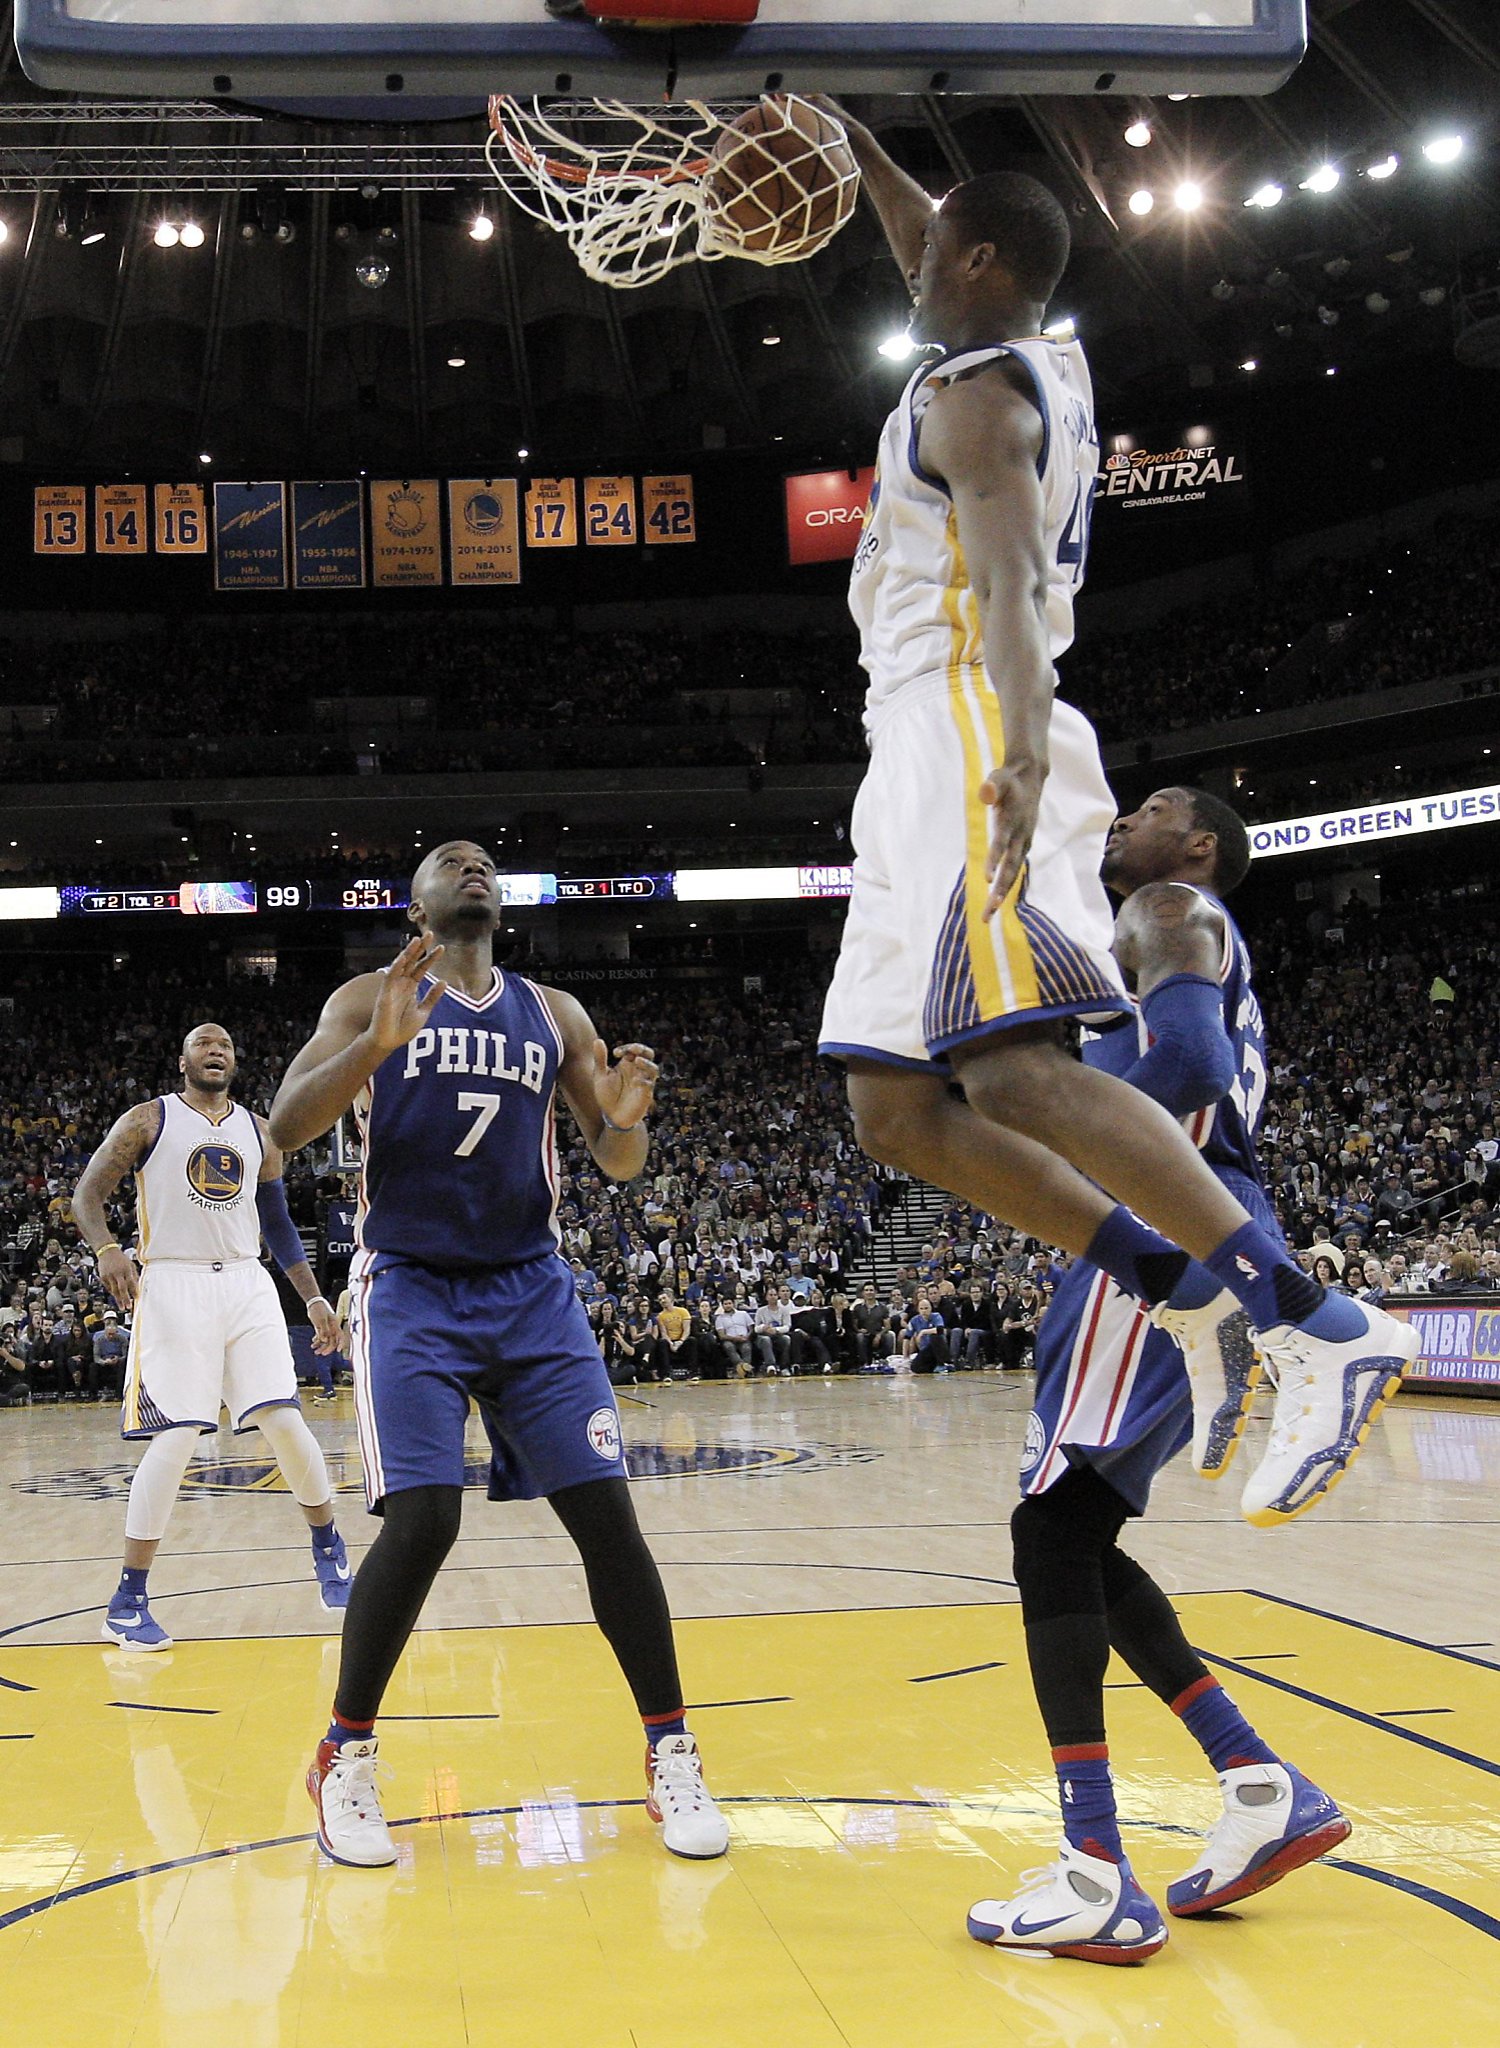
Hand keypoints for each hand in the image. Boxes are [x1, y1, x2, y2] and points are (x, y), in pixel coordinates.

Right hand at [97, 1245, 138, 1310]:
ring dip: (118, 1299)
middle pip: (122, 1288)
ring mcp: (109, 1275)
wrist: (107, 1252)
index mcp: (126, 1269)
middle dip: (125, 1298)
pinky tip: (116, 1297)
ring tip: (122, 1306)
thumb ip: (134, 1275)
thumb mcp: (130, 1264)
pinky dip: (113, 1293)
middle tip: (128, 1307)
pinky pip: (108, 1288)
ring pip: (114, 1290)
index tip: (136, 1297)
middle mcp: (117, 1273)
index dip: (134, 1290)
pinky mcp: (103, 1277)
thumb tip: (138, 1286)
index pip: (131, 1282)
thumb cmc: (121, 1258)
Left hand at [307, 1298, 339, 1355]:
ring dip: (321, 1346)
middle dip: (327, 1348)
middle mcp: (332, 1327)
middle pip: (333, 1340)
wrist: (313, 1302)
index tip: (339, 1351)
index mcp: (335, 1324)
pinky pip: (321, 1337)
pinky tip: (313, 1344)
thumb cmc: (318, 1309)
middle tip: (319, 1353)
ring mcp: (327, 1327)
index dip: (341, 1343)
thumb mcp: (320, 1320)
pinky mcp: (321, 1327)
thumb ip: (323, 1330)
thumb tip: (325, 1340)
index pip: (340, 1336)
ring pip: (326, 1340)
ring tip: (314, 1351)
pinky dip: (317, 1341)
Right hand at [368, 935, 446, 1052]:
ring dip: (409, 952)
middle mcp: (402, 984)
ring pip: (401, 964)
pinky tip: (404, 956)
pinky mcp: (385, 993)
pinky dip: (397, 966)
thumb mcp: (423, 1011)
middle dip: (421, 948)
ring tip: (418, 939)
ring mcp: (393, 987)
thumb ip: (432, 997)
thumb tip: (443, 981)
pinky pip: (391, 976)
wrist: (388, 1042)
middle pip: (412, 961)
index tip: (442, 947)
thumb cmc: (403, 1029)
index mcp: (411, 987)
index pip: (422, 968)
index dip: (431, 958)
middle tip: (430, 933)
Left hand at [595, 1039, 657, 1131]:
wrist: (612, 1117)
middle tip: (634, 1049)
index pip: (633, 1049)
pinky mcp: (645, 1095)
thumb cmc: (606, 1096)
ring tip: (637, 1061)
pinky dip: (643, 1081)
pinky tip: (634, 1082)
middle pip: (648, 1054)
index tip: (615, 1053)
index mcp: (627, 1065)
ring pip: (654, 1068)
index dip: (627, 1048)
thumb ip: (600, 1059)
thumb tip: (597, 1040)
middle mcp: (637, 1071)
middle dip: (643, 1049)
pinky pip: (650, 1085)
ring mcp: (643, 1083)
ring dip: (647, 1063)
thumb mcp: (600, 1076)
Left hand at [978, 760, 1045, 918]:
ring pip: (1014, 871)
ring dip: (1002, 892)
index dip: (995, 861)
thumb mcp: (999, 778)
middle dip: (999, 891)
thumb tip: (986, 793)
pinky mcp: (1023, 844)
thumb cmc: (1009, 779)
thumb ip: (992, 786)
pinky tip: (997, 898)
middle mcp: (1020, 835)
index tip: (986, 879)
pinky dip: (1007, 883)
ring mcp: (1024, 841)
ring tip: (990, 913)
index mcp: (1012, 822)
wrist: (1031, 777)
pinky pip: (1015, 868)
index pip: (1001, 844)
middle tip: (988, 912)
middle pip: (1010, 868)